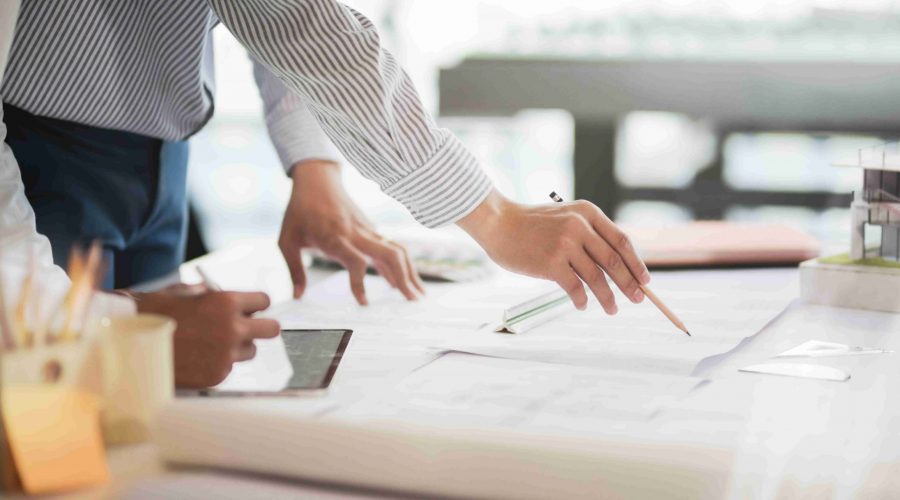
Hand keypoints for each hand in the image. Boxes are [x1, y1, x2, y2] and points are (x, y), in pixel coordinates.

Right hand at [135, 288, 280, 387]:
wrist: (124, 348)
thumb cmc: (148, 315)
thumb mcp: (179, 293)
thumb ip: (205, 293)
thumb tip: (217, 293)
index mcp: (225, 302)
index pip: (263, 301)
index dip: (255, 303)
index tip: (248, 307)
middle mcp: (232, 329)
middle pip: (271, 329)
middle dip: (260, 326)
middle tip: (246, 326)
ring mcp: (226, 356)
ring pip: (251, 350)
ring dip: (238, 346)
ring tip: (211, 343)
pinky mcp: (216, 377)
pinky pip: (229, 367)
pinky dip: (218, 363)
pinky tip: (196, 358)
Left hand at [279, 160, 424, 304]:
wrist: (316, 180)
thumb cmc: (299, 211)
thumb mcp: (287, 240)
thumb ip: (294, 269)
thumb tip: (298, 296)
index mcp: (335, 237)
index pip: (355, 261)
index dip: (360, 283)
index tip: (363, 303)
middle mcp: (357, 233)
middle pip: (389, 254)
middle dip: (404, 278)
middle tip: (413, 301)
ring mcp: (368, 230)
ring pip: (397, 250)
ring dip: (410, 272)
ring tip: (419, 295)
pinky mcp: (372, 229)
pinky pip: (392, 248)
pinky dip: (402, 265)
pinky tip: (404, 283)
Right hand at [457, 190, 650, 313]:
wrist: (499, 223)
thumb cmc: (532, 225)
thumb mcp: (566, 218)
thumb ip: (588, 235)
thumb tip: (616, 267)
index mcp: (588, 212)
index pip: (621, 241)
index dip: (636, 263)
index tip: (645, 280)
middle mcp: (579, 226)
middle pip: (614, 261)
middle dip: (629, 284)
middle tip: (638, 299)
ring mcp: (565, 244)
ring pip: (597, 278)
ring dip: (607, 298)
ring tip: (612, 310)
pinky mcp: (551, 263)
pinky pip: (575, 287)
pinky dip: (581, 300)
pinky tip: (582, 306)